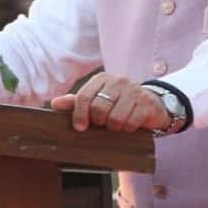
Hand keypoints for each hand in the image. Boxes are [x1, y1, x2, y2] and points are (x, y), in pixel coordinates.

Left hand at [50, 72, 170, 132]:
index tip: (80, 127)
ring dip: (114, 128)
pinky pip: (130, 123)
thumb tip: (55, 103)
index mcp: (102, 79)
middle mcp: (118, 81)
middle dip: (99, 122)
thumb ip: (77, 102)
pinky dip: (127, 129)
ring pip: (114, 118)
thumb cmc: (119, 103)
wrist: (152, 103)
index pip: (84, 96)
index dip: (79, 115)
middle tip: (104, 124)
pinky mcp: (146, 104)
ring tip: (118, 125)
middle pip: (98, 109)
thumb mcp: (98, 99)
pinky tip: (130, 125)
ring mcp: (133, 91)